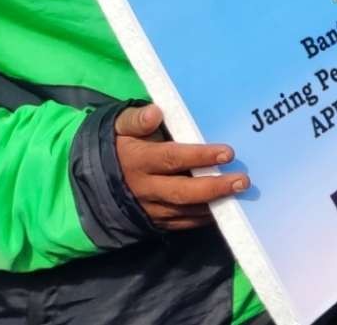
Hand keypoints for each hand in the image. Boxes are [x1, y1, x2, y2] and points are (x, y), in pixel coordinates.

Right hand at [113, 104, 246, 230]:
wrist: (93, 176)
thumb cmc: (119, 143)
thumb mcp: (120, 126)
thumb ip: (137, 119)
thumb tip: (154, 112)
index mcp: (137, 160)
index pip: (171, 159)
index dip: (199, 157)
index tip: (228, 153)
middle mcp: (143, 187)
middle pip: (181, 191)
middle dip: (214, 187)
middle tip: (243, 181)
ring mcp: (148, 207)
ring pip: (184, 210)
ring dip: (213, 204)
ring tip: (241, 195)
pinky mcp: (154, 221)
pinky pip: (181, 223)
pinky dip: (203, 218)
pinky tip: (225, 208)